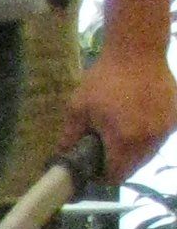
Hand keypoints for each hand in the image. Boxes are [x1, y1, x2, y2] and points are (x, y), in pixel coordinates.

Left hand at [66, 50, 176, 183]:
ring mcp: (165, 129)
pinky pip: (158, 138)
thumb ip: (70, 137)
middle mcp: (149, 139)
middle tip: (103, 150)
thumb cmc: (104, 79)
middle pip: (133, 168)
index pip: (116, 176)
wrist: (137, 51)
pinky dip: (147, 137)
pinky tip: (136, 121)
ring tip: (120, 133)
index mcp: (125, 140)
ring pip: (148, 154)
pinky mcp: (175, 118)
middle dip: (117, 164)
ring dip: (133, 151)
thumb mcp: (78, 108)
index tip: (92, 168)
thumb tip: (62, 157)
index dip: (102, 177)